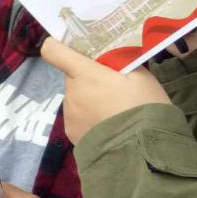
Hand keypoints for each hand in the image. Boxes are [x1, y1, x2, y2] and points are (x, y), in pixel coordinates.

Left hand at [41, 37, 169, 144]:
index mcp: (84, 74)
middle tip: (113, 86)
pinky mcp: (71, 133)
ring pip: (76, 97)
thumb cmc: (143, 107)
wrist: (140, 152)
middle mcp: (71, 92)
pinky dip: (89, 117)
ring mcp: (69, 114)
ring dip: (89, 98)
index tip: (70, 47)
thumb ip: (122, 63)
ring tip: (115, 111)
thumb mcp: (142, 77)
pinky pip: (77, 117)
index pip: (53, 51)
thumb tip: (113, 59)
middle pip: (72, 76)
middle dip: (88, 77)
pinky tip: (109, 125)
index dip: (57, 45)